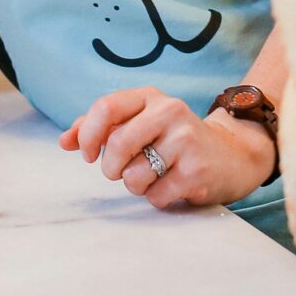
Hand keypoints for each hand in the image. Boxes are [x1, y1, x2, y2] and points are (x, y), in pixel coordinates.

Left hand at [61, 86, 271, 208]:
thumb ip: (101, 128)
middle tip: (119, 172)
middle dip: (111, 168)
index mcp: (150, 98)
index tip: (90, 154)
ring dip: (136, 185)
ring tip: (154, 177)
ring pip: (133, 175)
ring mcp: (186, 140)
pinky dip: (157, 197)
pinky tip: (173, 186)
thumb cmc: (174, 142)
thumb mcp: (140, 124)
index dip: (89, 135)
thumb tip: (64, 141)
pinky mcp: (196, 170)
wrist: (231, 156)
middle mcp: (170, 111)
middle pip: (117, 144)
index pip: (106, 107)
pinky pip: (156, 195)